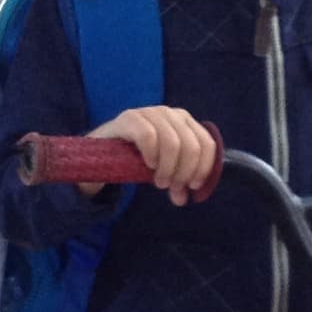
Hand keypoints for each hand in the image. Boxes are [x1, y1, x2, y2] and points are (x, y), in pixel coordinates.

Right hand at [84, 105, 218, 203]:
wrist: (104, 149)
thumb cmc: (139, 157)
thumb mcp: (163, 169)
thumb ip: (176, 182)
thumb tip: (183, 200)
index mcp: (186, 123)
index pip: (207, 143)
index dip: (204, 168)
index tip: (193, 187)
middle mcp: (171, 114)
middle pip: (192, 146)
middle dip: (183, 173)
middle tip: (171, 188)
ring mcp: (151, 112)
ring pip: (172, 143)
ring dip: (168, 169)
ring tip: (159, 182)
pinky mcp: (131, 117)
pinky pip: (148, 136)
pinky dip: (151, 154)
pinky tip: (148, 165)